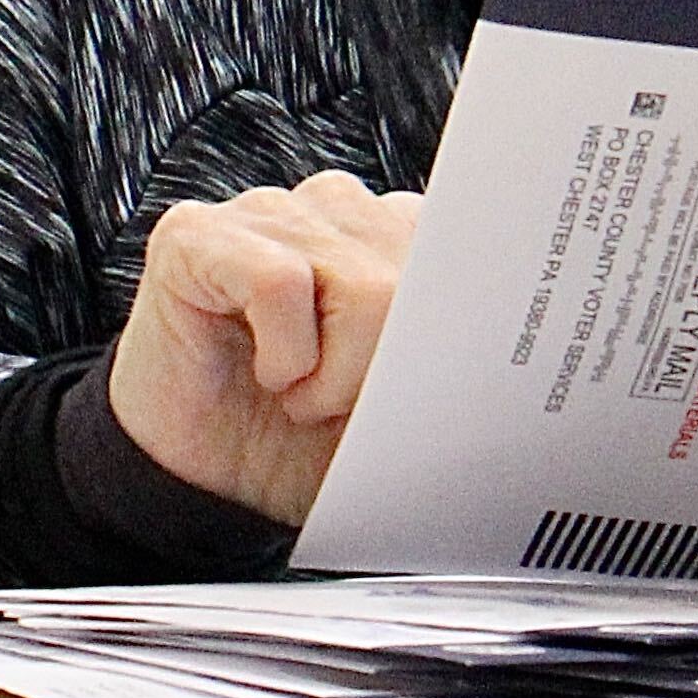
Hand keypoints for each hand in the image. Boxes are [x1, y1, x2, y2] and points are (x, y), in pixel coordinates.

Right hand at [107, 173, 427, 524]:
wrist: (208, 488)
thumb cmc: (303, 441)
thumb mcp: (398, 405)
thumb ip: (447, 356)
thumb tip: (502, 342)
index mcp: (388, 233)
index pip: (462, 243)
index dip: (457, 323)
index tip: (442, 383)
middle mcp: (330, 209)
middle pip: (418, 276)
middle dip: (387, 367)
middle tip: (338, 403)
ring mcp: (263, 212)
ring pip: (364, 283)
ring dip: (337, 369)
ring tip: (299, 390)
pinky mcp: (195, 235)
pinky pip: (282, 283)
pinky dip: (285, 355)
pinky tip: (265, 373)